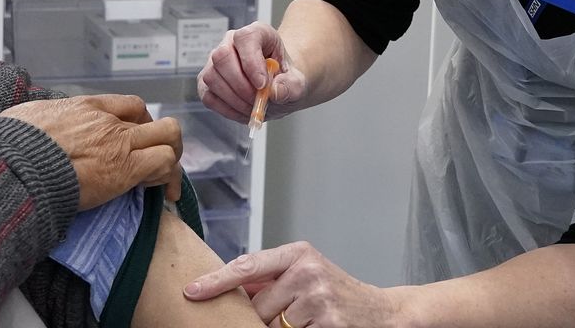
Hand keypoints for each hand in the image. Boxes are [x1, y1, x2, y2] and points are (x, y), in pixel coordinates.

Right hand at [0, 94, 182, 209]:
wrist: (16, 164)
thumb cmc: (14, 144)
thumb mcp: (29, 117)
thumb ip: (44, 121)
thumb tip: (35, 128)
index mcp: (87, 107)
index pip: (131, 105)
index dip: (141, 122)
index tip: (137, 139)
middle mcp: (109, 121)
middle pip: (157, 121)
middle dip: (164, 141)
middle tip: (157, 162)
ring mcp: (120, 143)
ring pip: (170, 139)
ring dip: (172, 160)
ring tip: (166, 183)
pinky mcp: (126, 169)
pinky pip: (164, 165)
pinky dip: (169, 178)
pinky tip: (165, 194)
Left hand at [183, 242, 403, 327]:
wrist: (382, 312)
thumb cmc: (337, 292)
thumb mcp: (304, 273)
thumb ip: (269, 278)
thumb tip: (224, 285)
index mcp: (298, 253)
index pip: (247, 266)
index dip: (216, 281)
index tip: (191, 291)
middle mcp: (308, 271)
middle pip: (258, 305)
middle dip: (264, 316)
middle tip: (290, 314)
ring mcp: (318, 298)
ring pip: (273, 325)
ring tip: (308, 320)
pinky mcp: (327, 324)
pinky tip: (316, 327)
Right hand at [197, 22, 306, 123]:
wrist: (277, 88)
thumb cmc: (285, 79)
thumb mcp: (298, 83)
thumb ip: (291, 86)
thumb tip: (274, 92)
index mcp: (256, 33)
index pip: (245, 38)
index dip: (251, 62)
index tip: (262, 85)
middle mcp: (230, 43)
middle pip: (221, 57)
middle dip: (241, 85)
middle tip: (257, 100)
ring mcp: (214, 62)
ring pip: (211, 78)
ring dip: (234, 99)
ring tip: (253, 106)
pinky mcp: (206, 82)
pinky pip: (208, 96)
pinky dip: (226, 109)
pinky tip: (242, 110)